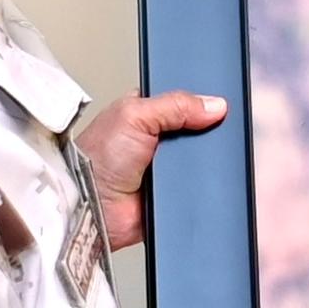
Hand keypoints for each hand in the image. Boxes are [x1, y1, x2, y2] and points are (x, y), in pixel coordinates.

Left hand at [77, 90, 227, 253]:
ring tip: (192, 159)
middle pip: (195, 129)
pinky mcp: (171, 193)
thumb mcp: (135, 114)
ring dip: (200, 159)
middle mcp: (154, 140)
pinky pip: (198, 184)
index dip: (198, 101)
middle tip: (203, 132)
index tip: (216, 103)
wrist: (92, 207)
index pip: (180, 100)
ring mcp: (164, 167)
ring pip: (199, 158)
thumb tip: (214, 104)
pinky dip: (200, 182)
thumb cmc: (95, 160)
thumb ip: (175, 104)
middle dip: (202, 131)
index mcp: (144, 113)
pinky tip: (197, 178)